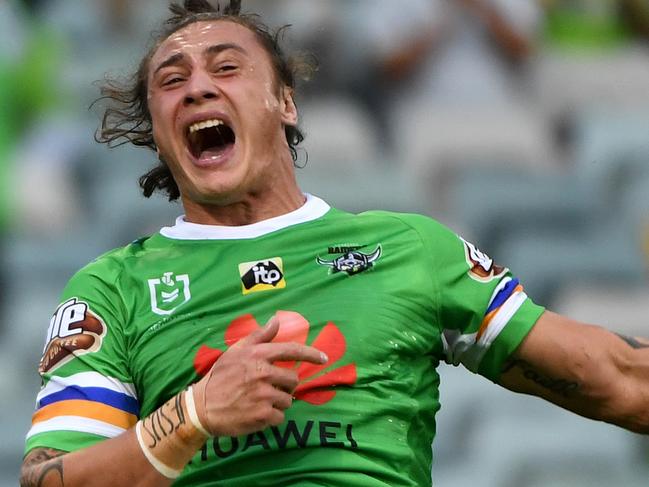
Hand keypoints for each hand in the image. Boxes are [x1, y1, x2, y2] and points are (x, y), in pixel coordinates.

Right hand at [192, 315, 327, 436]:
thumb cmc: (220, 377)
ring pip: (288, 399)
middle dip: (285, 385)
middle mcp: (263, 373)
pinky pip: (280, 416)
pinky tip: (257, 413)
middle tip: (269, 388)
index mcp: (257, 355)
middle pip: (293, 379)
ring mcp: (263, 395)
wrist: (202, 407)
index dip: (311, 354)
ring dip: (278, 402)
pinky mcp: (262, 415)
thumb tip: (276, 320)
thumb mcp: (235, 351)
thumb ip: (259, 336)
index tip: (324, 358)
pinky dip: (272, 417)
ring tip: (260, 401)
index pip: (292, 350)